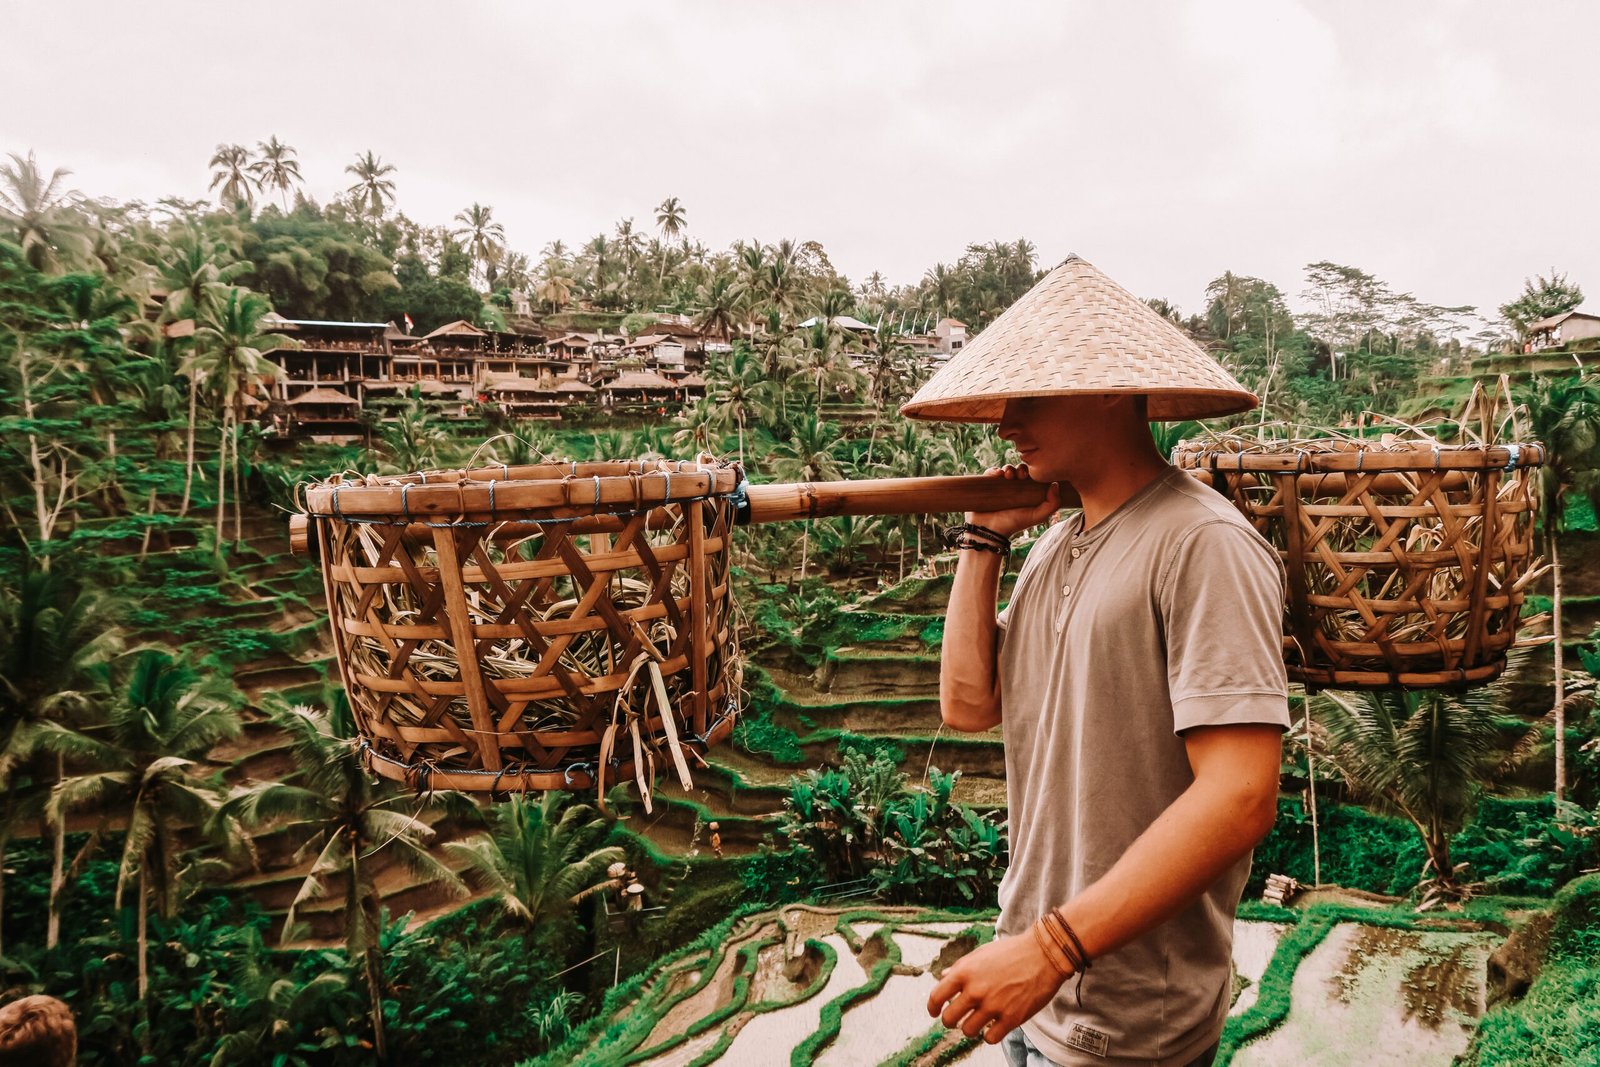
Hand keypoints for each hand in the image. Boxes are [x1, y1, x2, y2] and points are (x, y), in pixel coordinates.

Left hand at [925, 931, 1066, 1044]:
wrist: (1043, 954)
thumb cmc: (1011, 951)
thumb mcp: (981, 953)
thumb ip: (961, 967)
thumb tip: (943, 977)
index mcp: (965, 972)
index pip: (936, 996)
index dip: (932, 1008)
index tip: (934, 1012)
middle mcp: (976, 990)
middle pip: (949, 1019)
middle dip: (950, 1021)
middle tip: (956, 1019)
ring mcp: (993, 1006)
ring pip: (968, 1031)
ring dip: (970, 1028)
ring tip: (977, 1021)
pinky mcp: (1011, 1018)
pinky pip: (990, 1038)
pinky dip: (990, 1035)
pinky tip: (994, 1026)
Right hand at [966, 464, 1061, 537]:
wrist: (990, 529)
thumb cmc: (1014, 524)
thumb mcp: (1037, 516)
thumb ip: (1052, 504)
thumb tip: (1055, 485)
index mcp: (1027, 492)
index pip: (1033, 476)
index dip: (1033, 472)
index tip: (1031, 477)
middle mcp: (1014, 488)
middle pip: (1020, 470)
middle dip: (1021, 469)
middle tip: (1020, 475)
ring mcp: (1000, 486)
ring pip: (1006, 469)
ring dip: (1008, 468)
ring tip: (1009, 475)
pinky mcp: (987, 485)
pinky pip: (991, 472)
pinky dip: (995, 470)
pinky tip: (998, 475)